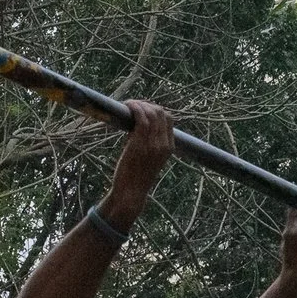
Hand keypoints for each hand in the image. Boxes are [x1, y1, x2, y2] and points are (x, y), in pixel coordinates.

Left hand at [102, 101, 175, 222]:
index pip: (169, 119)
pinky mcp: (140, 143)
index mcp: (169, 148)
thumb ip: (148, 143)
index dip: (156, 110)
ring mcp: (153, 143)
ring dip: (139, 104)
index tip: (143, 110)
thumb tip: (136, 125)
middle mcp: (164, 144)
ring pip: (151, 112)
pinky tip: (127, 106)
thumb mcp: (149, 160)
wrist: (131, 193)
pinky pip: (141, 117)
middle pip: (161, 113)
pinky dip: (134, 108)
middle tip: (133, 106)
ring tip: (128, 105)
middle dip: (147, 105)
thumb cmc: (136, 178)